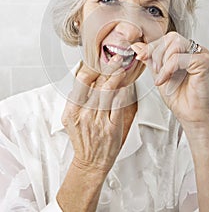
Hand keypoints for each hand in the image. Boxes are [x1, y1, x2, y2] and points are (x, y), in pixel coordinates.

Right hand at [62, 54, 126, 174]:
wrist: (91, 162)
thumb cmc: (83, 139)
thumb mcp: (72, 119)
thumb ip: (77, 99)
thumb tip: (85, 76)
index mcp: (71, 111)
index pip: (80, 82)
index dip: (89, 68)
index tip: (97, 59)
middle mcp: (83, 115)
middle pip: (96, 84)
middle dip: (107, 67)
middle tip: (115, 56)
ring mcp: (98, 121)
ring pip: (108, 91)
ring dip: (116, 76)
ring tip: (122, 65)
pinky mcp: (112, 127)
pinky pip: (118, 104)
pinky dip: (123, 92)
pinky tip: (126, 83)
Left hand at [131, 32, 208, 128]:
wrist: (190, 115)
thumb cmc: (179, 98)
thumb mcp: (159, 73)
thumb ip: (150, 59)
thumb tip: (137, 46)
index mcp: (186, 51)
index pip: (167, 38)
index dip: (152, 47)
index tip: (141, 57)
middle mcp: (196, 50)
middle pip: (171, 38)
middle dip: (157, 53)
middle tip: (155, 71)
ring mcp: (202, 55)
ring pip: (176, 44)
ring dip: (163, 61)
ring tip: (161, 77)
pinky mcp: (204, 63)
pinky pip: (181, 57)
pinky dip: (168, 69)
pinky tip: (165, 80)